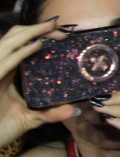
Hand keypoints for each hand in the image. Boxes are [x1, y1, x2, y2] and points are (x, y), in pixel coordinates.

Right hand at [0, 20, 77, 146]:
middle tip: (59, 26)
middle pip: (13, 38)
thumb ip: (50, 112)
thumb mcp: (30, 118)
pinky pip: (5, 63)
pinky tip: (37, 46)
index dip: (37, 34)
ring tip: (51, 27)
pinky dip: (21, 53)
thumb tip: (75, 109)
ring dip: (29, 33)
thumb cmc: (0, 130)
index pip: (20, 46)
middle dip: (36, 29)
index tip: (61, 34)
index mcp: (6, 73)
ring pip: (7, 44)